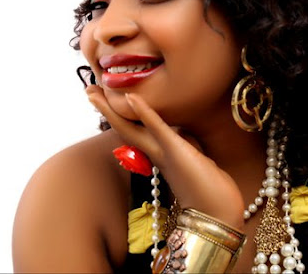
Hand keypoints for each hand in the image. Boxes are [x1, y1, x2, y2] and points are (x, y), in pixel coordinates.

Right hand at [86, 85, 244, 229]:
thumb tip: (184, 135)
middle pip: (125, 129)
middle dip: (107, 110)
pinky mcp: (176, 151)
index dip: (120, 116)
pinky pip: (157, 128)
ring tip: (93, 92)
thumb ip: (187, 149)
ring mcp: (165, 153)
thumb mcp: (198, 163)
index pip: (135, 132)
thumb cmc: (212, 193)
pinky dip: (144, 112)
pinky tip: (131, 97)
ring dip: (112, 110)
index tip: (107, 102)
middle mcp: (157, 156)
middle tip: (89, 92)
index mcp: (161, 157)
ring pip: (131, 130)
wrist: (218, 217)